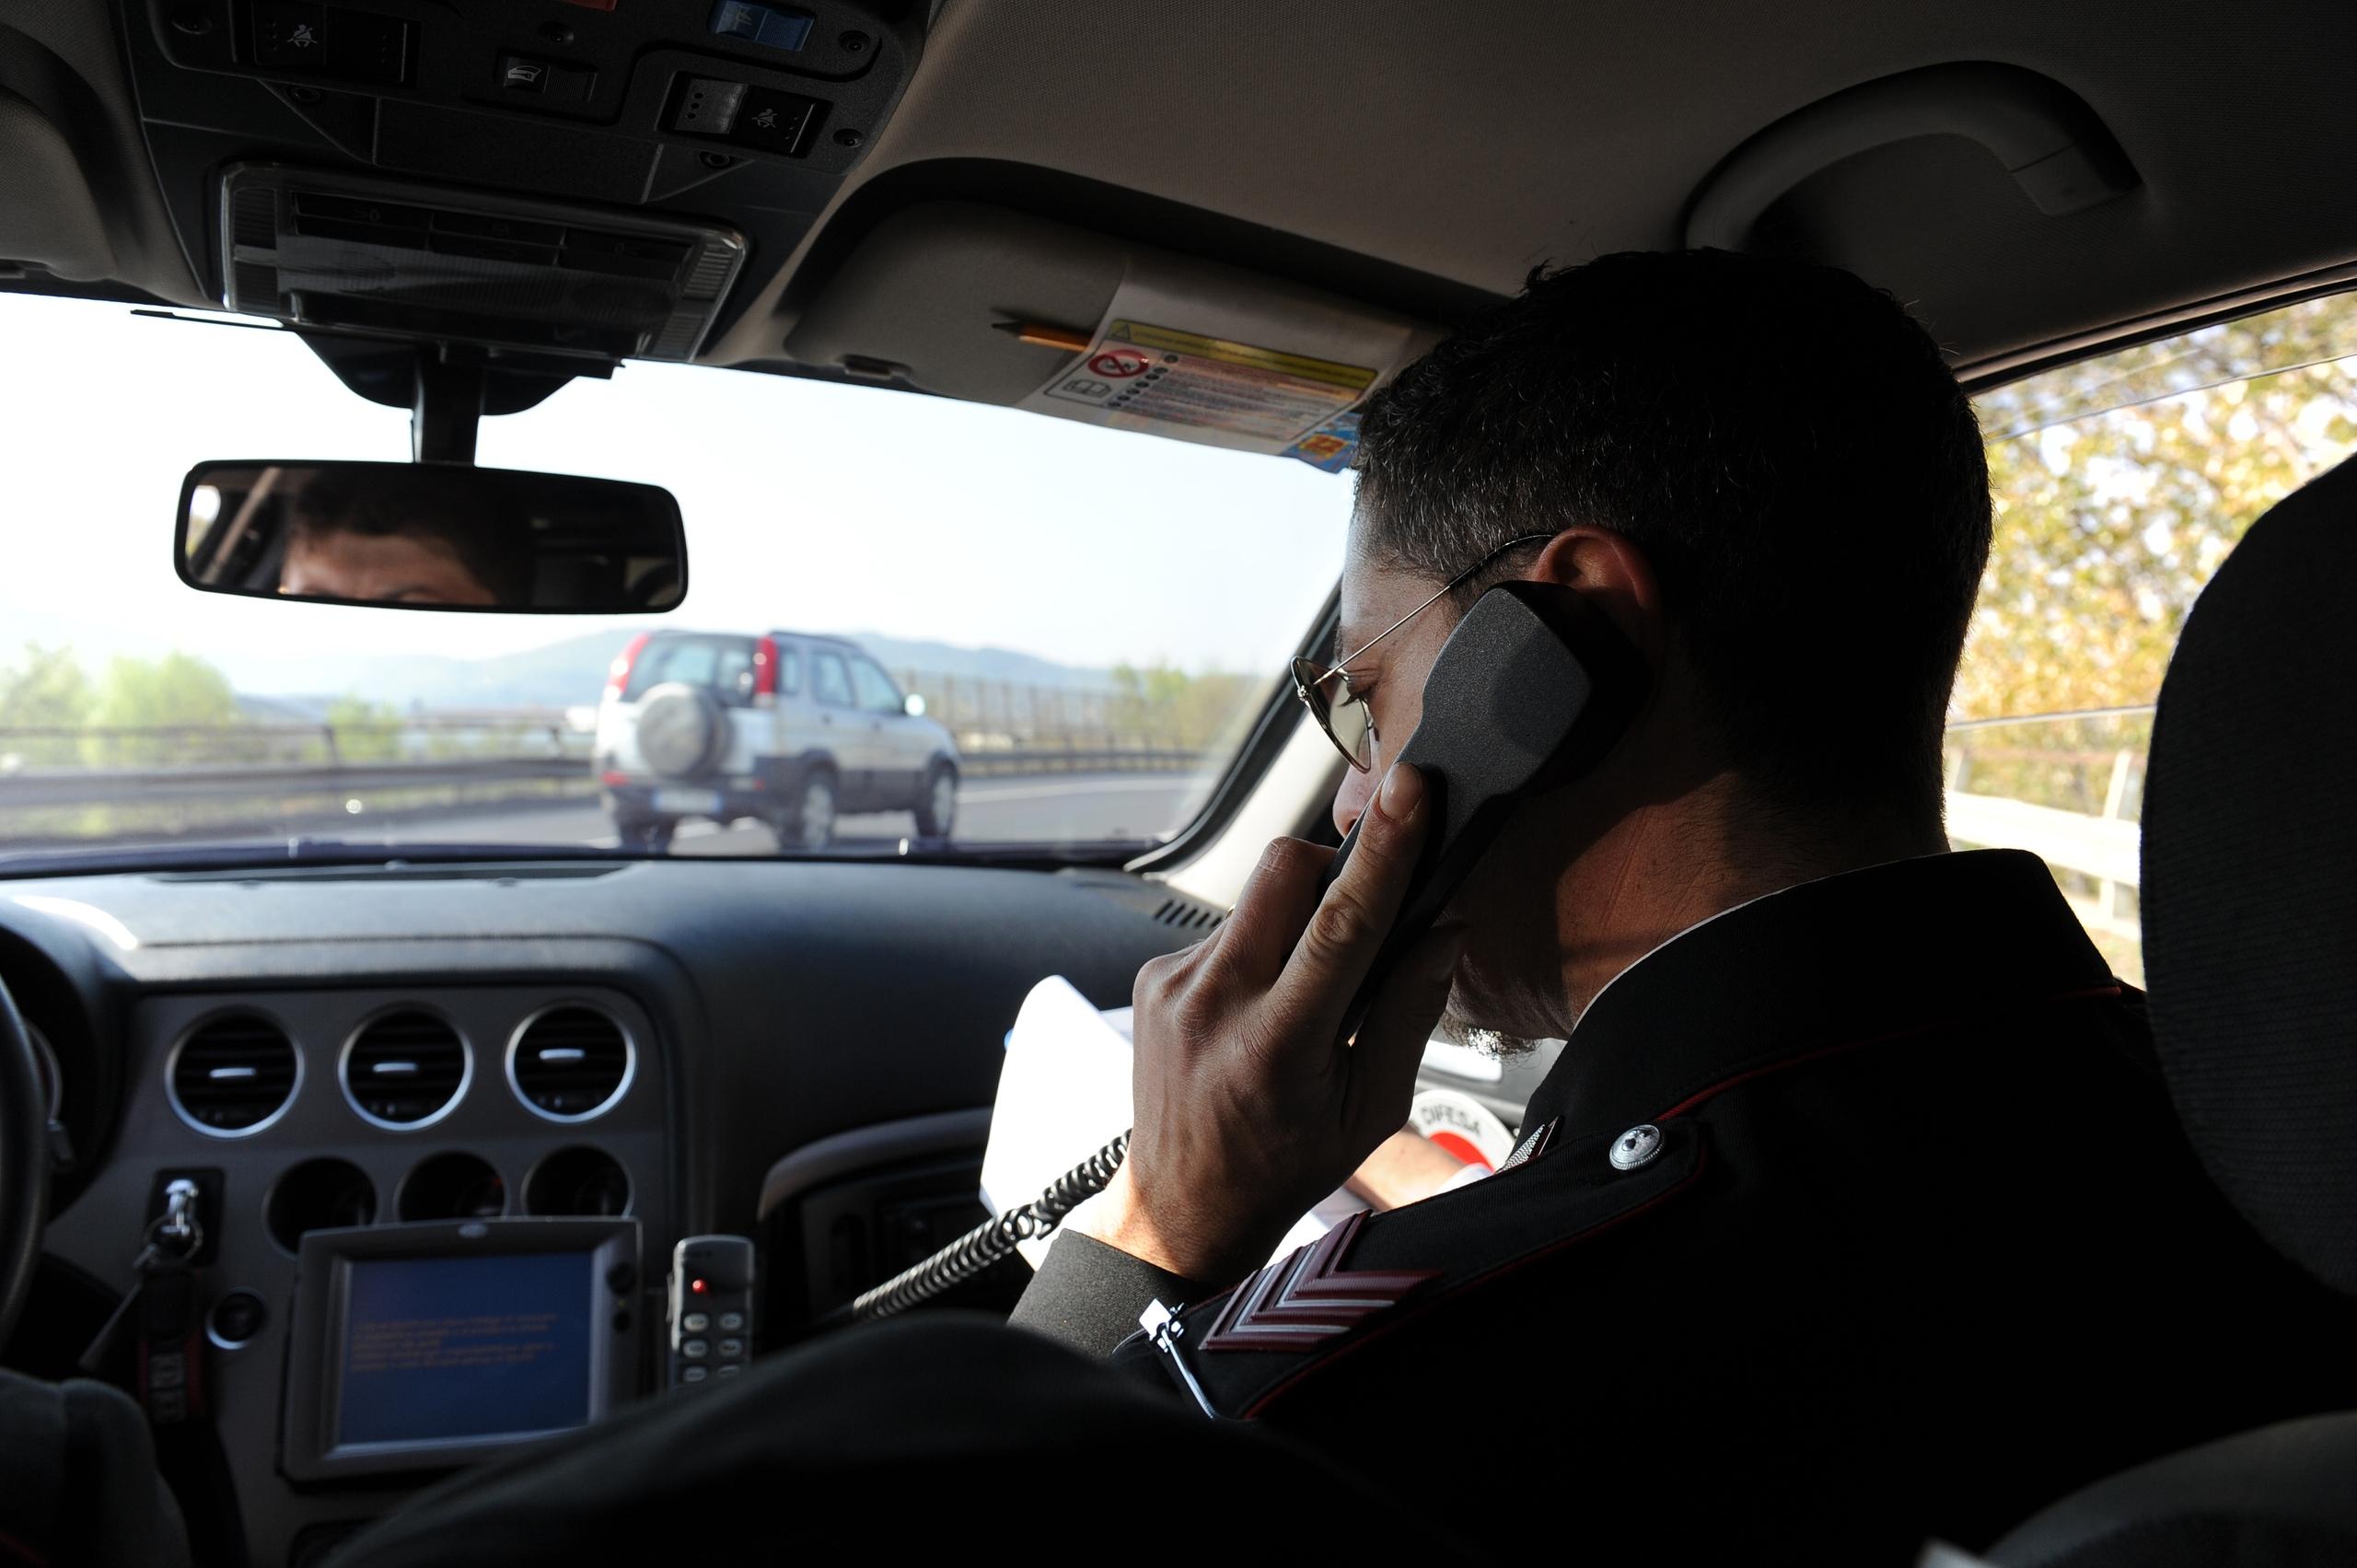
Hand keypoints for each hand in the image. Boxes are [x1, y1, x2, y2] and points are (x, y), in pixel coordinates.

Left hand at [1074, 763, 1467, 1285]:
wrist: (1182, 1204)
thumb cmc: (1284, 1164)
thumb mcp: (1372, 1109)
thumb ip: (1410, 1013)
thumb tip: (1444, 927)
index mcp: (1278, 1045)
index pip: (1340, 924)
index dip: (1383, 850)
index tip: (1411, 789)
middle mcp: (1216, 1003)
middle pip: (1283, 870)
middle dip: (1333, 867)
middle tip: (1357, 915)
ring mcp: (1173, 985)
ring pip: (1254, 897)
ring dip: (1293, 921)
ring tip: (1301, 993)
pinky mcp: (1151, 976)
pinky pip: (1225, 928)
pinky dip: (1258, 950)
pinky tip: (1260, 1005)